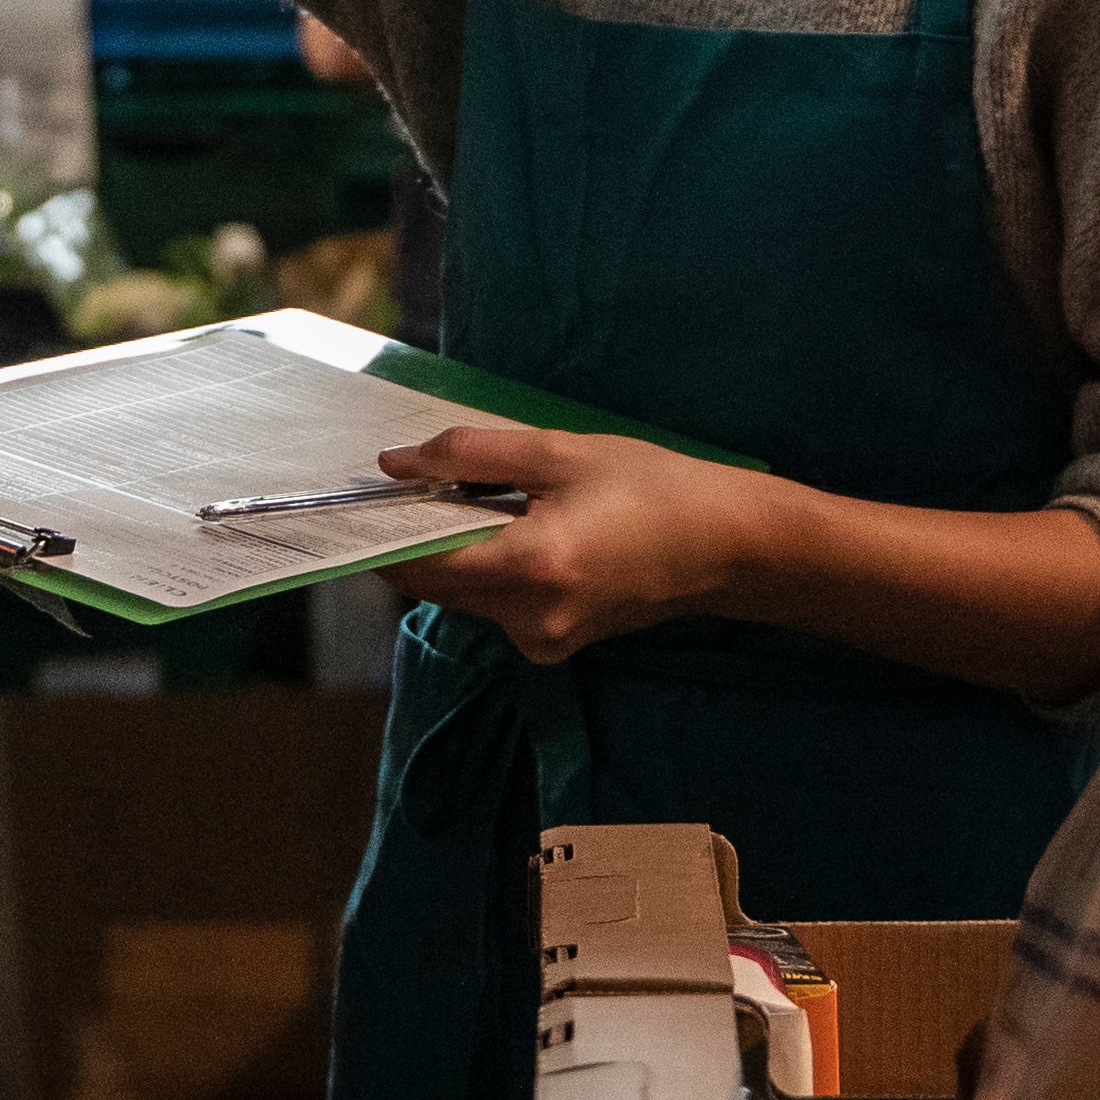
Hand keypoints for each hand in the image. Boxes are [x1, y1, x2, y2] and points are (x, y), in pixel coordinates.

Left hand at [381, 422, 764, 664]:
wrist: (726, 546)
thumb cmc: (652, 488)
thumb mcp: (561, 453)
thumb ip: (471, 456)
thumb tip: (395, 465)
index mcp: (528, 569)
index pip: (416, 563)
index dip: (383, 529)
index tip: (373, 491)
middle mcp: (525, 619)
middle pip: (432, 584)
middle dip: (419, 535)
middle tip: (432, 482)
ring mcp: (539, 641)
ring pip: (461, 595)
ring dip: (457, 550)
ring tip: (491, 500)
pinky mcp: (551, 645)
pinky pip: (495, 605)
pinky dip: (490, 568)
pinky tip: (524, 531)